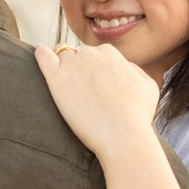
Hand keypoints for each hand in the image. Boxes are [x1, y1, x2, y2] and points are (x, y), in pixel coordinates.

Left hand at [32, 41, 161, 160]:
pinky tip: (41, 55)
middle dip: (79, 68)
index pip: (96, 54)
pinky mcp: (56, 79)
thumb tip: (124, 67)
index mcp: (110, 53)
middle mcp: (90, 54)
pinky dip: (41, 54)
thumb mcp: (147, 85)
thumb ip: (133, 70)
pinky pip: (43, 56)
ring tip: (65, 83)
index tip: (94, 85)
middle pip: (78, 54)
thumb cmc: (138, 116)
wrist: (123, 135)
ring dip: (62, 64)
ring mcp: (72, 65)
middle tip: (81, 90)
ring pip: (61, 55)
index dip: (94, 70)